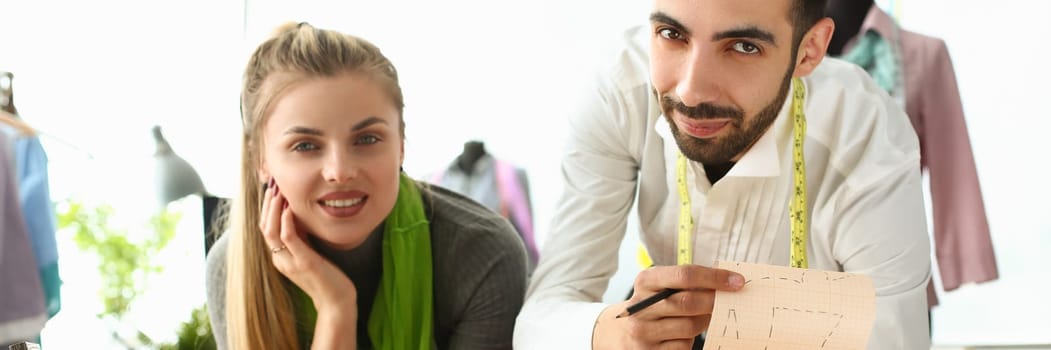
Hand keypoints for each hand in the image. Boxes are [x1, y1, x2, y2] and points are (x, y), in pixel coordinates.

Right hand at [261, 179, 357, 313]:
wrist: (336, 301)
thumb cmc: (326, 277)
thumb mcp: (309, 253)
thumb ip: (301, 239)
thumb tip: (296, 218)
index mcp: (280, 258)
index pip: (265, 230)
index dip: (266, 210)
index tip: (272, 192)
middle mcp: (280, 260)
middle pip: (264, 228)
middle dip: (266, 206)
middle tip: (272, 186)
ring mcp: (290, 261)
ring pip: (271, 232)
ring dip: (272, 209)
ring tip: (278, 192)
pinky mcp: (304, 262)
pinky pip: (289, 238)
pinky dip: (285, 222)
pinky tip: (288, 209)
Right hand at [592, 265, 743, 349]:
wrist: (618, 334)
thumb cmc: (649, 306)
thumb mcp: (658, 287)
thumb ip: (684, 283)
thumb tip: (726, 283)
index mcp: (645, 282)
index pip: (685, 275)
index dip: (714, 278)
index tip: (738, 281)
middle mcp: (640, 307)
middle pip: (689, 302)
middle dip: (714, 301)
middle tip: (730, 300)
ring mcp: (643, 333)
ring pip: (690, 327)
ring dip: (703, 322)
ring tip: (702, 317)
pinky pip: (684, 346)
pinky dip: (690, 340)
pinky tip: (682, 334)